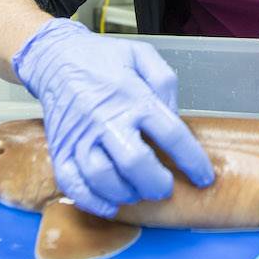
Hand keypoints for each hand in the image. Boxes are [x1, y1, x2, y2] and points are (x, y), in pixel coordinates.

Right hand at [12, 18, 214, 217]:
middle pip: (135, 162)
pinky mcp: (60, 150)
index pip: (171, 134)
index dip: (192, 160)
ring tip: (139, 192)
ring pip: (102, 178)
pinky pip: (73, 184)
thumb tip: (174, 114)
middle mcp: (106, 120)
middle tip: (165, 188)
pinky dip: (92, 201)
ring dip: (126, 193)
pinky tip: (111, 204)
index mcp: (133, 97)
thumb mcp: (142, 55)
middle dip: (156, 183)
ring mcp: (80, 137)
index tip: (204, 177)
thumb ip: (165, 82)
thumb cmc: (102, 58)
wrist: (54, 57)